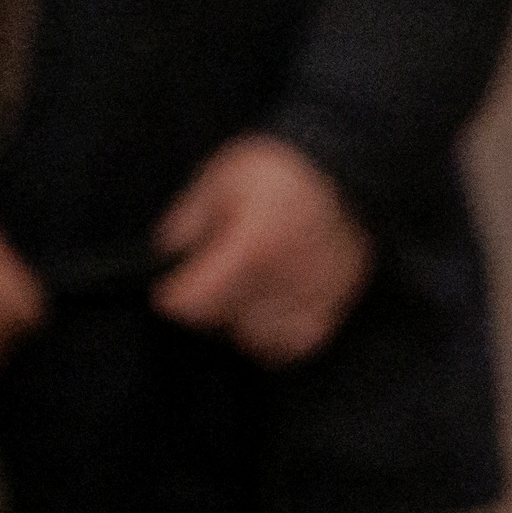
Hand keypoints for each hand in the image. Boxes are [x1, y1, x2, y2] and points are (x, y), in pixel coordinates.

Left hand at [153, 135, 373, 366]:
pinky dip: (276, 338)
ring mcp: (313, 296)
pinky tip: (266, 311)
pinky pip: (296, 344)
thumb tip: (168, 253)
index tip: (169, 289)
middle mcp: (284, 279)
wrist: (343, 168)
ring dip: (241, 326)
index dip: (174, 298)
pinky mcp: (335, 304)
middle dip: (207, 307)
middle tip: (207, 282)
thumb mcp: (219, 178)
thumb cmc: (278, 169)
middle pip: (225, 324)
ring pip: (260, 341)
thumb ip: (188, 219)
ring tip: (239, 295)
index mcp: (251, 246)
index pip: (197, 302)